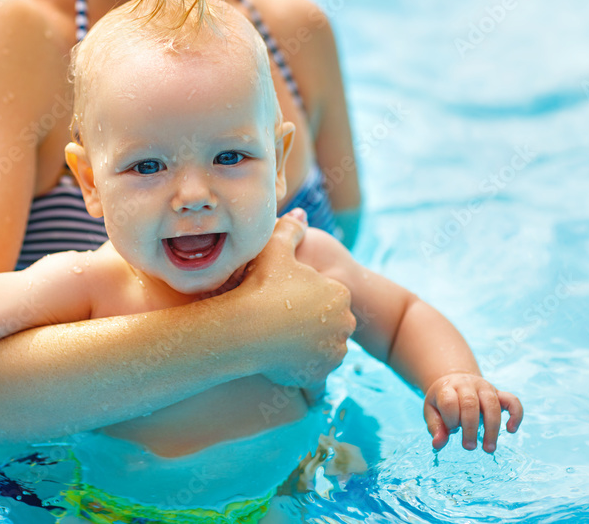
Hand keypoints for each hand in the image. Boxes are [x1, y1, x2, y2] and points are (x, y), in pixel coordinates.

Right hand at [239, 209, 354, 395]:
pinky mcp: (320, 377)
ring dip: (310, 347)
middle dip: (313, 322)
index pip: (328, 295)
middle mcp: (344, 324)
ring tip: (282, 340)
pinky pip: (315, 375)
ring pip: (324, 348)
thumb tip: (300, 212)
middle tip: (283, 320)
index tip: (286, 297)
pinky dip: (304, 371)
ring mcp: (334, 353)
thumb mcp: (274, 249)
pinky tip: (285, 362)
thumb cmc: (260, 286)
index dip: (306, 295)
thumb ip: (291, 228)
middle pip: (329, 322)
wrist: (244, 330)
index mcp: (339, 294)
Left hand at [423, 372, 522, 452]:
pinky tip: (511, 430)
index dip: (450, 420)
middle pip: (470, 403)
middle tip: (469, 447)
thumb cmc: (442, 400)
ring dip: (492, 429)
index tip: (450, 430)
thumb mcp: (431, 410)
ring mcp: (485, 387)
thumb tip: (438, 444)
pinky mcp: (499, 393)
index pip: (449, 402)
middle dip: (470, 428)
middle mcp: (467, 384)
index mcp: (447, 387)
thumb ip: (435, 427)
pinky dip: (516, 414)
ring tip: (488, 448)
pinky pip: (513, 400)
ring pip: (492, 404)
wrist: (455, 380)